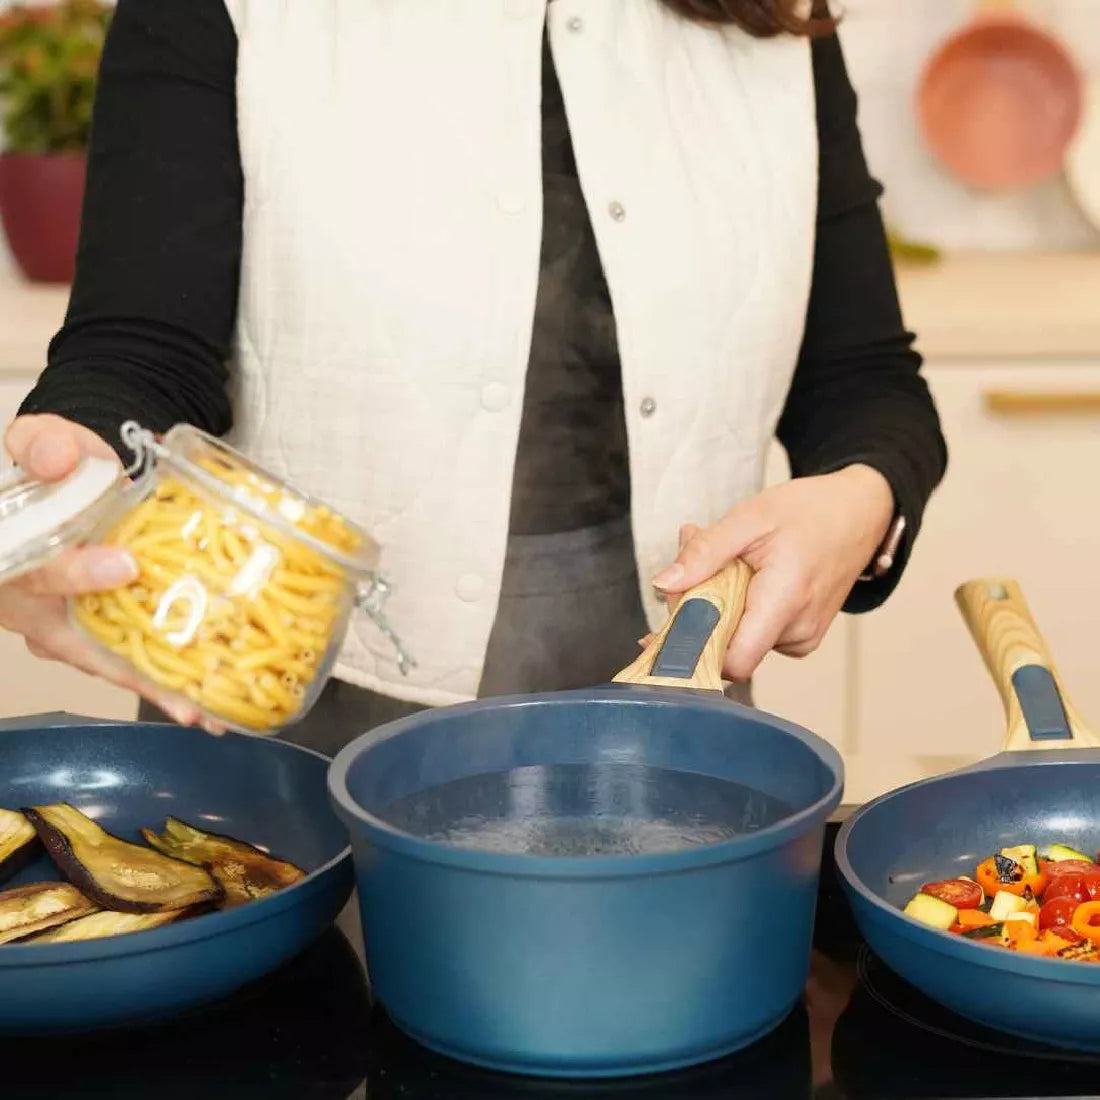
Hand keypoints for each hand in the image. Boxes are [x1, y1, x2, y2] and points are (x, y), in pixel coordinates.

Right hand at [0, 414, 203, 725]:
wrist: (62, 483)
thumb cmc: (50, 471)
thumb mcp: (40, 443)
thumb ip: (43, 445)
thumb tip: (60, 457)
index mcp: (10, 562)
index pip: (35, 573)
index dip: (76, 572)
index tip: (124, 566)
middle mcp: (34, 609)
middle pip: (85, 649)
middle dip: (140, 678)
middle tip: (189, 705)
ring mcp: (67, 627)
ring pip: (112, 664)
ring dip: (161, 691)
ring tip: (210, 715)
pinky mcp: (97, 629)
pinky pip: (130, 659)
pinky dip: (166, 681)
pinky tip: (206, 700)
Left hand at [649, 464, 894, 681]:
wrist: (860, 513)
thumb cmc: (811, 511)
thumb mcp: (750, 518)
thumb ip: (705, 553)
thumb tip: (663, 585)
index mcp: (786, 601)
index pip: (733, 661)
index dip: (696, 647)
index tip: (671, 617)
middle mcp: (798, 632)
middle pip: (726, 647)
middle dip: (698, 608)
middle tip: (694, 554)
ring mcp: (803, 638)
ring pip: (738, 638)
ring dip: (716, 603)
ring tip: (726, 557)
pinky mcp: (801, 636)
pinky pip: (754, 633)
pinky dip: (738, 606)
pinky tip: (743, 574)